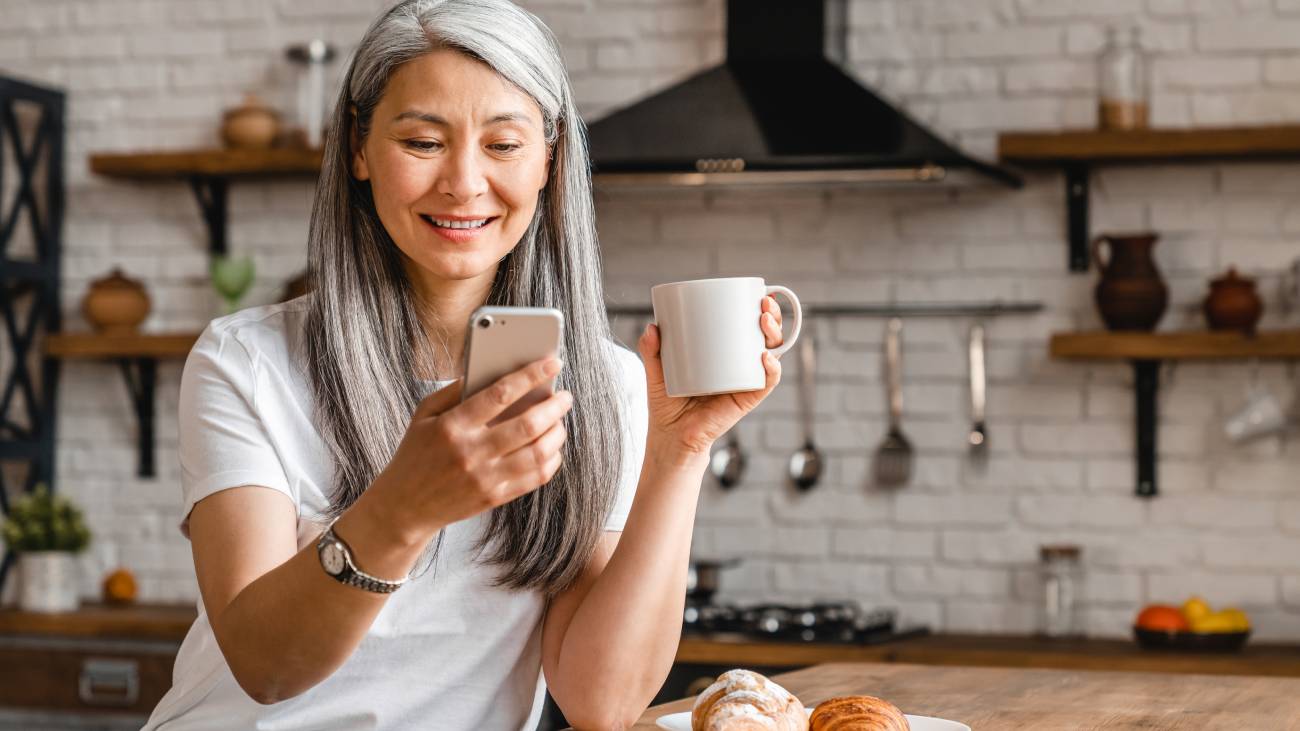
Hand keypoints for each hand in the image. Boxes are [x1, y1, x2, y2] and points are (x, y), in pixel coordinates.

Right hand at [372, 358, 571, 535]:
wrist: (404, 506)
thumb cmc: (415, 454)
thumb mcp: (423, 415)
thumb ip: (453, 390)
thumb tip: (489, 371)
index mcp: (453, 425)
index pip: (500, 393)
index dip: (531, 375)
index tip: (552, 363)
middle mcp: (471, 452)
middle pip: (527, 424)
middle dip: (555, 406)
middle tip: (565, 396)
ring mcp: (485, 478)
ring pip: (537, 453)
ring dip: (557, 433)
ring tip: (560, 421)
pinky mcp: (494, 498)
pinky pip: (535, 478)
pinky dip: (551, 460)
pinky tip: (552, 448)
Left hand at [638, 295, 783, 456]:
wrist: (671, 438)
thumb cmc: (667, 404)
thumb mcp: (656, 371)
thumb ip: (651, 349)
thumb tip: (652, 326)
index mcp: (724, 354)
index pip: (747, 327)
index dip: (759, 309)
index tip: (759, 293)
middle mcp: (740, 366)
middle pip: (765, 337)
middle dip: (772, 317)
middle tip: (764, 304)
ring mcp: (745, 382)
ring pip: (771, 355)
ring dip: (775, 336)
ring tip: (764, 322)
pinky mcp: (745, 399)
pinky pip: (766, 383)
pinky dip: (771, 370)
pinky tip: (764, 358)